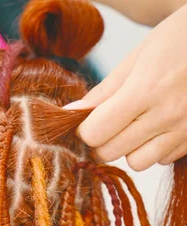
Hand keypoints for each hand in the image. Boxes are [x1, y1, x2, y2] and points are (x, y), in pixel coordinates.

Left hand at [64, 4, 186, 170]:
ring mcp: (185, 129)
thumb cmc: (178, 40)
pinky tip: (159, 124)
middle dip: (102, 140)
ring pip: (137, 163)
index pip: (95, 133)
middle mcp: (167, 114)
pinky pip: (163, 159)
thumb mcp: (137, 57)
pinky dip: (155, 147)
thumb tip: (71, 113)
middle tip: (109, 121)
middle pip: (111, 152)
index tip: (88, 119)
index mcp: (146, 90)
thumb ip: (104, 91)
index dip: (84, 129)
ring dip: (129, 148)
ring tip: (136, 123)